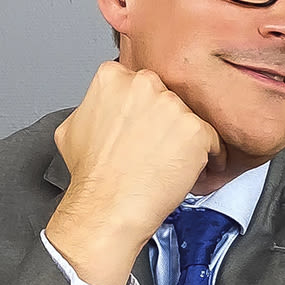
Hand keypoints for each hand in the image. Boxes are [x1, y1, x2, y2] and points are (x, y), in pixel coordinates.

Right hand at [45, 62, 227, 284]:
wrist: (108, 206)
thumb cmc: (92, 176)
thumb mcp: (72, 127)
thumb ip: (94, 106)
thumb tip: (103, 107)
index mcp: (113, 77)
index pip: (141, 85)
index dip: (144, 110)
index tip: (144, 125)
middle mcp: (145, 84)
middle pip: (167, 97)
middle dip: (166, 122)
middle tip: (157, 147)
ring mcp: (173, 106)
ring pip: (189, 119)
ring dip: (185, 140)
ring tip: (170, 163)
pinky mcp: (196, 130)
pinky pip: (212, 140)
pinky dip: (209, 157)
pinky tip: (192, 171)